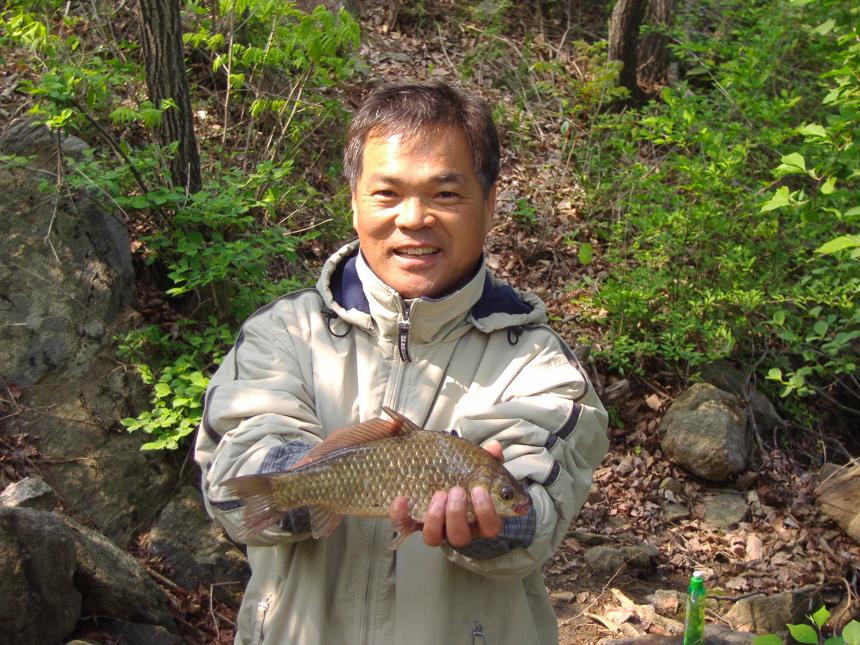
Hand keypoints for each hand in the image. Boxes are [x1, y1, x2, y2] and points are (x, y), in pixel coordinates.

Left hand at [389, 440, 503, 547]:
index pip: (491, 526)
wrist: (427, 472)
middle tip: (456, 490)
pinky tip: (402, 498)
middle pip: (461, 537)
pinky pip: (404, 526)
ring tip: (438, 494)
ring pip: (434, 538)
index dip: (487, 512)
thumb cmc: (458, 473)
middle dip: (458, 514)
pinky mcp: (411, 522)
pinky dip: (401, 514)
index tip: (479, 489)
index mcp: (477, 516)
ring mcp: (433, 527)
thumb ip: (486, 456)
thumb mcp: (474, 463)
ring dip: (436, 517)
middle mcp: (456, 527)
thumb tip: (494, 447)